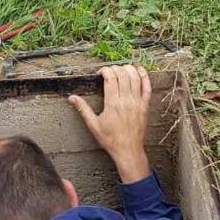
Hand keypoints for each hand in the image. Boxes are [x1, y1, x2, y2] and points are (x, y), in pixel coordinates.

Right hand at [69, 65, 151, 183]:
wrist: (128, 150)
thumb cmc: (111, 139)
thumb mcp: (93, 125)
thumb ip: (83, 109)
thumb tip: (72, 98)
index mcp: (113, 104)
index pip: (111, 78)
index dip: (105, 71)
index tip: (101, 73)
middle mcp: (126, 101)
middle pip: (123, 75)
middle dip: (115, 69)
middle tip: (110, 72)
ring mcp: (137, 103)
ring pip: (135, 78)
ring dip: (128, 69)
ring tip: (122, 68)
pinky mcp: (145, 106)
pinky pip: (147, 87)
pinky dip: (144, 76)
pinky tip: (139, 70)